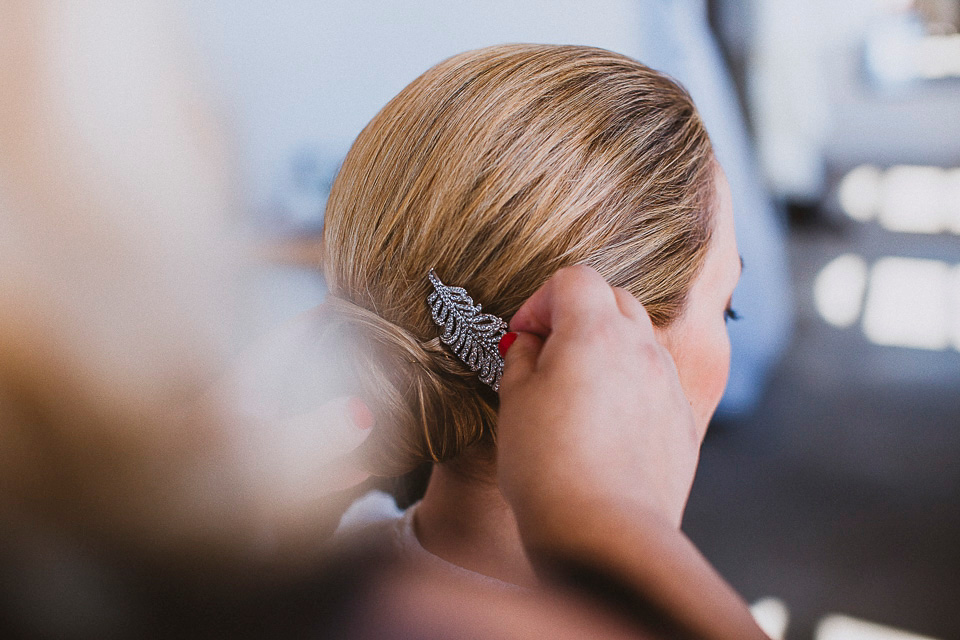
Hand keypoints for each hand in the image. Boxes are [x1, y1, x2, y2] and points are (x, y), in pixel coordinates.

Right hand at [496, 267, 766, 639]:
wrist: (603, 532)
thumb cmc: (548, 466)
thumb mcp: (515, 400)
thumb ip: (525, 356)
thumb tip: (535, 342)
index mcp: (596, 331)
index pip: (573, 279)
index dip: (540, 301)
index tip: (524, 335)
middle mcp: (642, 347)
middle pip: (614, 299)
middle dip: (579, 314)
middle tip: (550, 353)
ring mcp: (668, 384)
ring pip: (641, 339)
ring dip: (609, 347)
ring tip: (579, 389)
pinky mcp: (683, 420)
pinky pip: (657, 381)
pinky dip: (633, 383)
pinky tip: (607, 422)